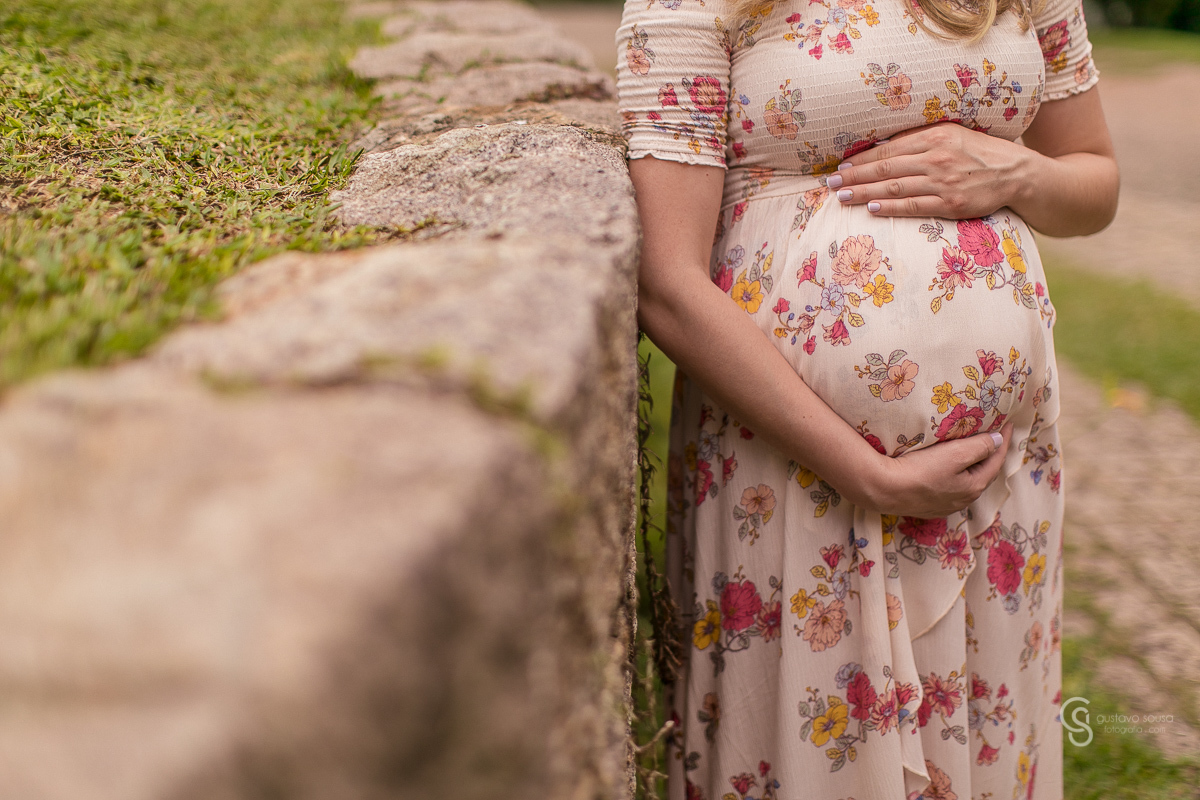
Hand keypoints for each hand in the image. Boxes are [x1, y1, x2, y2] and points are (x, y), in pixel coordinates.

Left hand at [825, 123, 1030, 219]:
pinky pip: (914, 206)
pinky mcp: (951, 203)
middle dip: (855, 177)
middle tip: (831, 184)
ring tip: (842, 197)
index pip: (889, 149)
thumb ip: (919, 138)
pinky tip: (872, 208)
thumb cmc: (978, 152)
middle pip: (886, 168)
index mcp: (935, 137)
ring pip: (895, 187)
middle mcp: (937, 157)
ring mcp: (943, 182)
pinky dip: (891, 206)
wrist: (1016, 173)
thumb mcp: (951, 134)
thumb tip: (882, 145)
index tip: (840, 167)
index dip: (861, 159)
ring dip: (865, 192)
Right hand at [860, 423, 1013, 517]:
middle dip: (989, 455)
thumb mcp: (955, 453)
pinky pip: (949, 488)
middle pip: (982, 473)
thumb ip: (980, 446)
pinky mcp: (927, 506)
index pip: (996, 459)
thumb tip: (998, 440)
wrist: (883, 489)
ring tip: (972, 451)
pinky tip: (948, 470)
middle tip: (993, 436)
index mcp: (974, 487)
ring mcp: (944, 505)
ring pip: (965, 482)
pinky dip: (955, 475)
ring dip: (971, 466)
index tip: (1008, 423)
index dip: (1003, 440)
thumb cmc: (920, 470)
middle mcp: (963, 500)